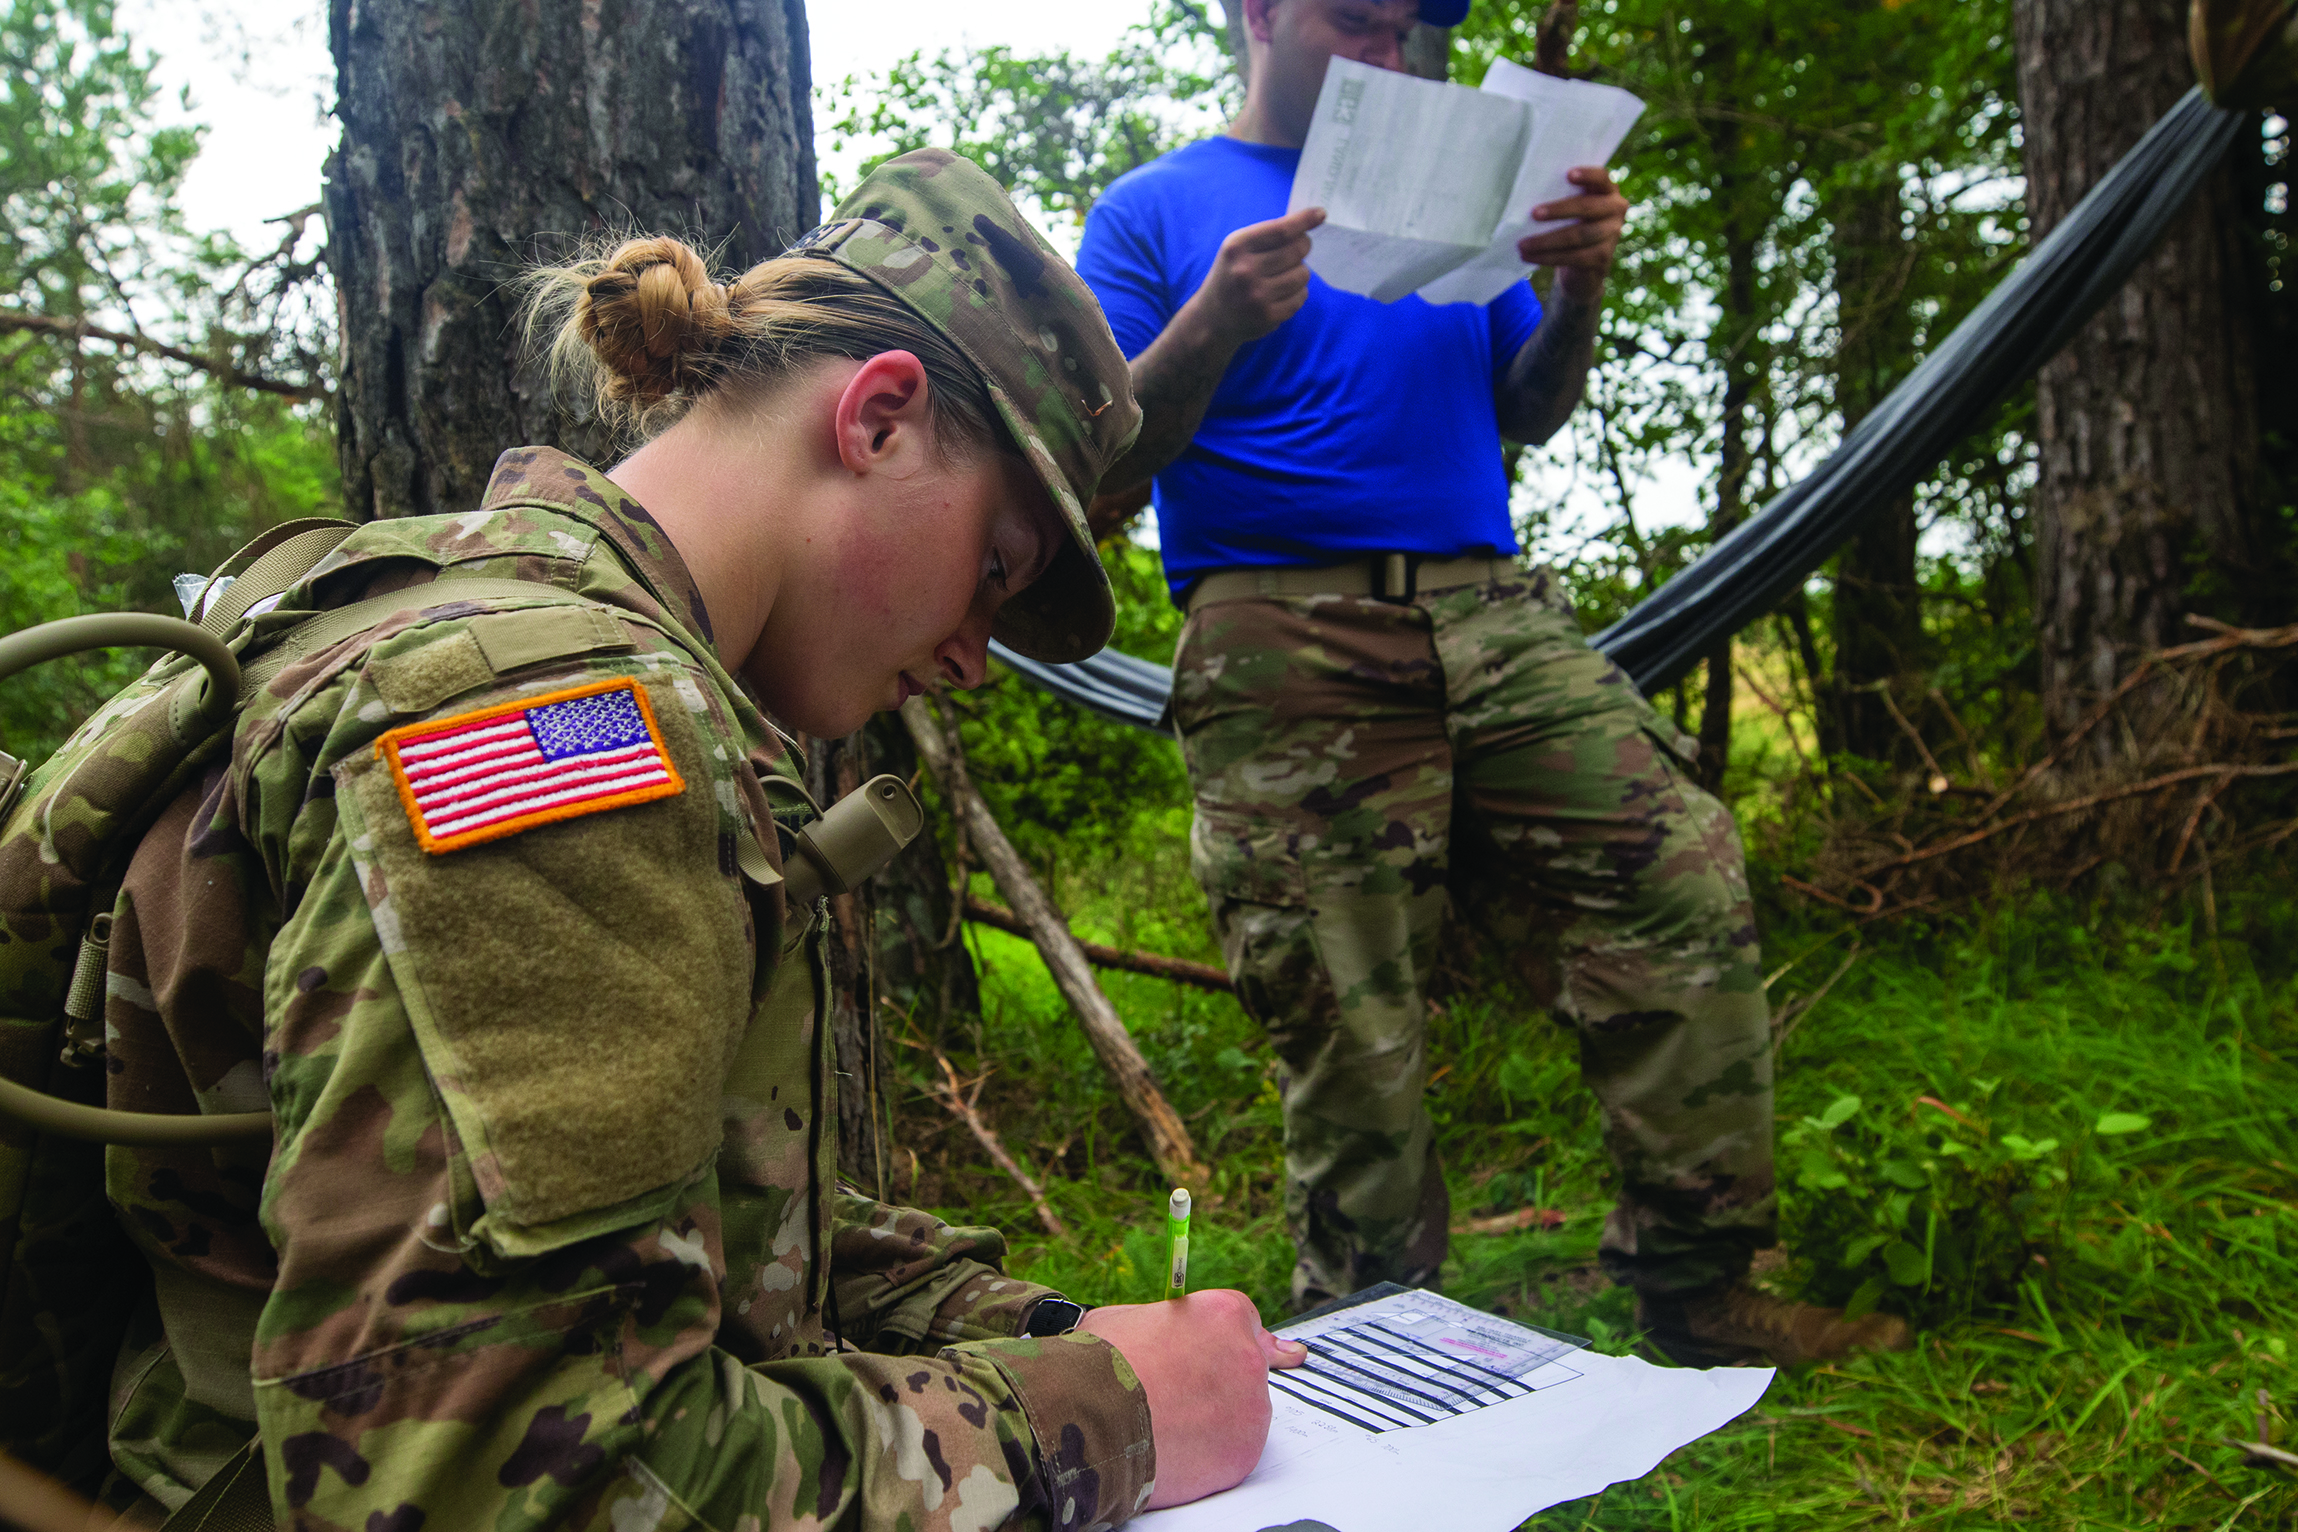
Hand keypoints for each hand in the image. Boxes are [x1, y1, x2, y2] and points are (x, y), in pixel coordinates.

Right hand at [1076, 1290, 1308, 1508]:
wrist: (1091, 1420)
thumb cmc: (1100, 1366)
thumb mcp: (1126, 1320)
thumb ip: (1163, 1324)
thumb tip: (1157, 1332)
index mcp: (1222, 1315)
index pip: (1245, 1321)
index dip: (1229, 1340)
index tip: (1230, 1353)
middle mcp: (1247, 1357)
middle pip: (1247, 1368)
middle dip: (1222, 1381)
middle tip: (1185, 1397)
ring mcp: (1251, 1407)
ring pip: (1242, 1413)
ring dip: (1216, 1420)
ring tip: (1168, 1426)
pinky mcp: (1244, 1453)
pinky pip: (1232, 1452)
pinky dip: (1209, 1455)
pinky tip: (1176, 1451)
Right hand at [1182, 206, 1325, 352]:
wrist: (1212, 318)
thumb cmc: (1231, 275)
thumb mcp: (1238, 249)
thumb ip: (1268, 236)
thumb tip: (1306, 223)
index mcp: (1237, 247)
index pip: (1281, 230)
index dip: (1304, 221)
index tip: (1320, 214)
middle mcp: (1245, 270)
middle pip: (1296, 251)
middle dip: (1303, 247)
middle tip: (1297, 251)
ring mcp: (1257, 295)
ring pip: (1302, 275)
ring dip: (1300, 272)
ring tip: (1284, 275)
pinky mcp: (1268, 316)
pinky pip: (1301, 297)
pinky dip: (1298, 293)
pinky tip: (1283, 293)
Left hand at [1517, 165, 1629, 302]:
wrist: (1582, 265)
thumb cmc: (1570, 225)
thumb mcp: (1569, 209)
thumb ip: (1561, 197)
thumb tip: (1528, 194)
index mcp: (1607, 190)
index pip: (1602, 177)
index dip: (1587, 175)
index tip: (1568, 175)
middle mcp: (1616, 209)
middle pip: (1588, 207)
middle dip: (1559, 210)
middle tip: (1533, 214)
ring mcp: (1612, 234)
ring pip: (1579, 235)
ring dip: (1547, 240)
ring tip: (1523, 244)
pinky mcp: (1603, 257)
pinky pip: (1575, 256)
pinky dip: (1548, 257)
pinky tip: (1530, 257)